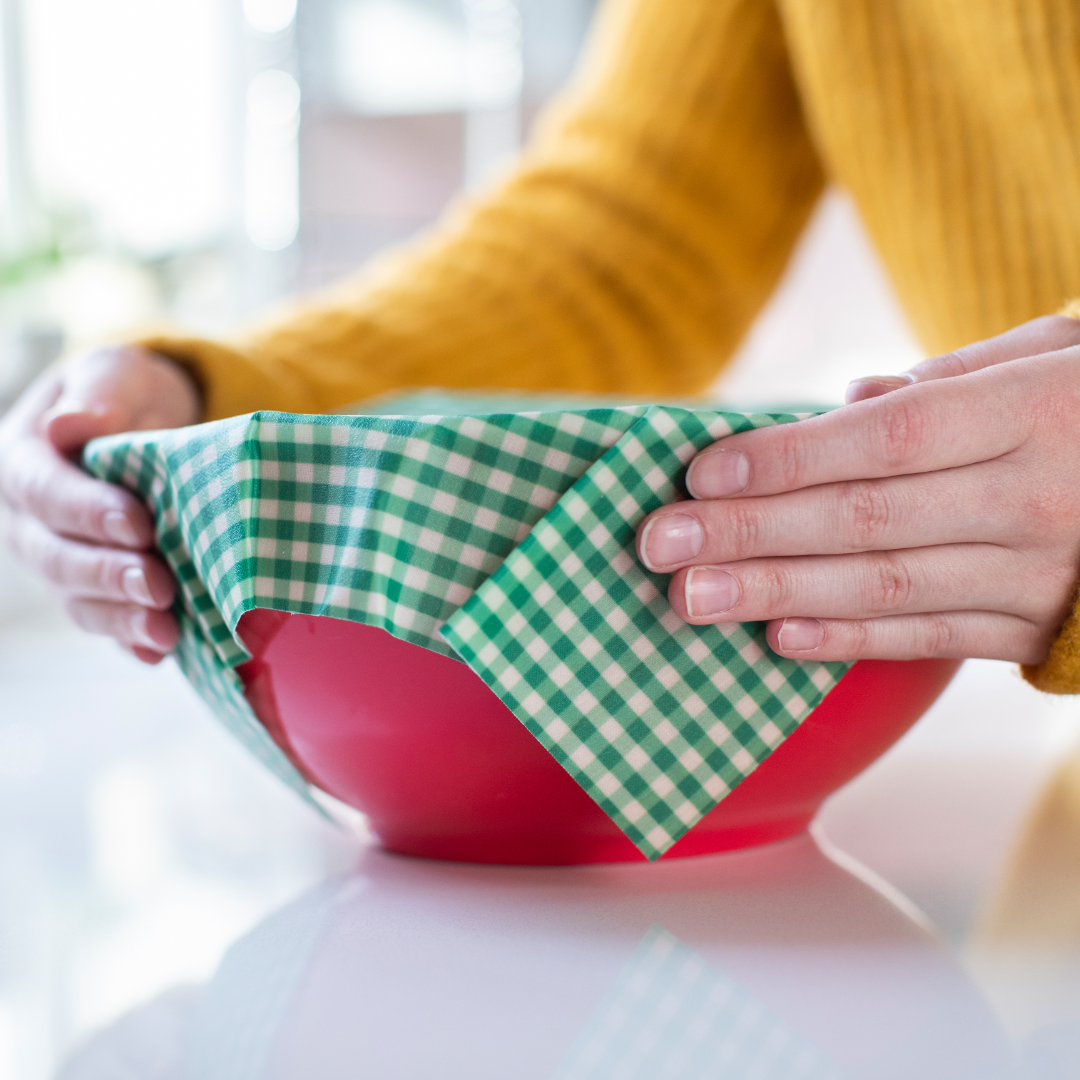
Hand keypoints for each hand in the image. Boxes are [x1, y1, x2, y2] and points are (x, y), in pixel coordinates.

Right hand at [0, 346, 200, 662]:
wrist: (145, 423)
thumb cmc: (125, 394)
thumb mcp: (117, 375)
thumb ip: (101, 395)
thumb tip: (72, 426)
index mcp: (22, 463)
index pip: (46, 492)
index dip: (89, 511)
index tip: (138, 524)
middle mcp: (30, 524)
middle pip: (59, 558)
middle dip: (110, 574)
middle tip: (161, 584)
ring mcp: (61, 563)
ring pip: (79, 601)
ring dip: (122, 619)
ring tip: (166, 630)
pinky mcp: (96, 592)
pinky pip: (108, 623)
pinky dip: (132, 642)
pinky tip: (159, 653)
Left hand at [635, 315, 1079, 663]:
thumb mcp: (1065, 355)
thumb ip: (958, 378)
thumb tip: (851, 404)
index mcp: (1033, 413)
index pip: (884, 441)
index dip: (786, 460)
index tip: (698, 472)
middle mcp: (1033, 499)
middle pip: (865, 520)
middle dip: (750, 534)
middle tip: (657, 544)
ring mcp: (1039, 575)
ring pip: (887, 588)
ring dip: (777, 595)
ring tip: (689, 599)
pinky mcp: (1041, 631)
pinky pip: (931, 638)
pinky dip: (851, 638)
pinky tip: (777, 637)